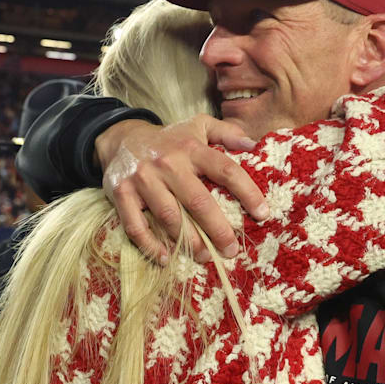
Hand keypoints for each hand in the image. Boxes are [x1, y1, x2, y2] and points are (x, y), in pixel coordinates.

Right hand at [97, 114, 268, 263]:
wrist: (122, 137)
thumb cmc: (169, 138)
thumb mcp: (198, 125)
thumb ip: (227, 132)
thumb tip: (254, 145)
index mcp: (191, 148)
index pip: (226, 170)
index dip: (247, 193)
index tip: (263, 214)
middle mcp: (168, 164)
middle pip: (198, 201)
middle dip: (218, 229)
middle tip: (231, 250)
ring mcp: (143, 180)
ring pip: (169, 217)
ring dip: (188, 242)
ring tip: (204, 256)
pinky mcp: (121, 194)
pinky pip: (136, 226)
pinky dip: (150, 245)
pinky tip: (166, 258)